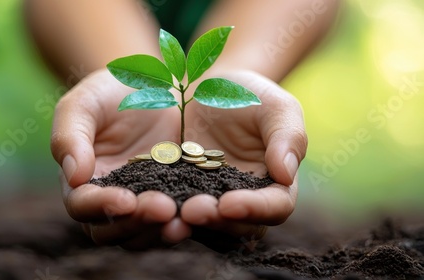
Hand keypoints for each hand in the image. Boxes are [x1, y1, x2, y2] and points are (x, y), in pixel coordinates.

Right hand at [51, 69, 190, 249]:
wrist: (157, 85)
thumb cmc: (111, 91)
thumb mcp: (85, 104)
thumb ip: (69, 136)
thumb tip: (74, 177)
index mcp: (83, 181)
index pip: (82, 205)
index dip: (100, 206)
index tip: (125, 200)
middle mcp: (110, 199)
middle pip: (113, 229)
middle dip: (136, 222)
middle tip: (162, 208)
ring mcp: (143, 202)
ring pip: (144, 233)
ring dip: (161, 230)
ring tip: (182, 218)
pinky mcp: (173, 199)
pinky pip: (175, 219)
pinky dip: (186, 220)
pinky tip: (203, 210)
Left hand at [180, 69, 307, 250]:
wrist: (207, 88)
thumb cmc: (249, 95)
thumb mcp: (275, 106)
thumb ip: (288, 136)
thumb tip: (286, 174)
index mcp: (275, 183)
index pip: (276, 207)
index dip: (256, 209)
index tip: (230, 203)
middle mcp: (245, 199)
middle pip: (239, 226)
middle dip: (217, 222)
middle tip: (193, 210)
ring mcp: (212, 199)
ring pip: (207, 225)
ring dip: (189, 223)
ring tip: (170, 211)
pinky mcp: (182, 194)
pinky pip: (177, 209)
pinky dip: (166, 211)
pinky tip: (148, 203)